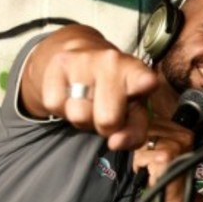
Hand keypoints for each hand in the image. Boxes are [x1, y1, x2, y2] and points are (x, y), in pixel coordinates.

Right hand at [26, 25, 158, 150]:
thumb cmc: (118, 91)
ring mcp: (82, 61)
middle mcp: (111, 61)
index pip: (141, 78)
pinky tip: (72, 96)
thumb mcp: (134, 110)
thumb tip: (115, 143)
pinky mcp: (57, 66)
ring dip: (84, 119)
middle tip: (107, 113)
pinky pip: (55, 105)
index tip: (148, 83)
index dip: (144, 83)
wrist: (84, 58)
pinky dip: (62, 109)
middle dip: (106, 127)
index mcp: (136, 72)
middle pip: (107, 119)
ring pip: (78, 115)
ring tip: (89, 104)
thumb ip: (134, 132)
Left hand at [132, 117, 195, 201]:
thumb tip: (129, 125)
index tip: (150, 148)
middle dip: (143, 146)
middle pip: (146, 130)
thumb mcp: (161, 148)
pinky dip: (140, 166)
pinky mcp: (165, 157)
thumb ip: (150, 133)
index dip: (144, 135)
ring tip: (153, 167)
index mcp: (184, 131)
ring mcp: (176, 146)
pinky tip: (152, 173)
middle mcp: (183, 136)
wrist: (175, 198)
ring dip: (141, 157)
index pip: (153, 120)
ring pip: (141, 144)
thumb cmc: (166, 174)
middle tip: (154, 161)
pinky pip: (139, 156)